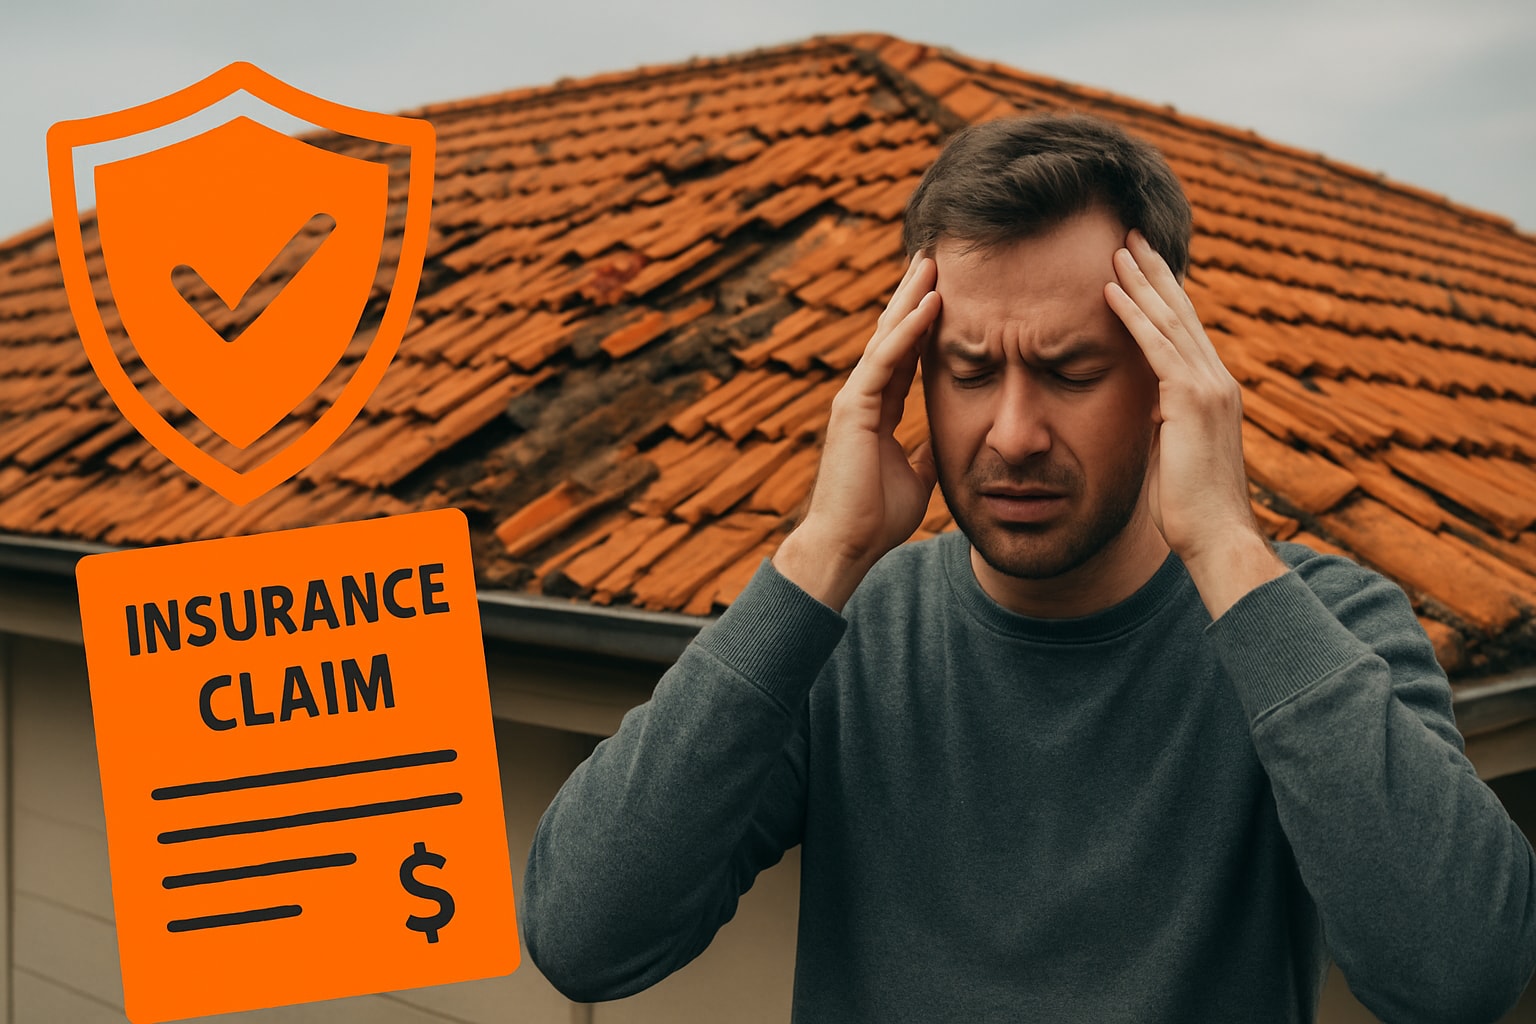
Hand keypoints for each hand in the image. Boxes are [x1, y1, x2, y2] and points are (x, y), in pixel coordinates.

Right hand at [773, 253, 941, 609]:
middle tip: (936, 256)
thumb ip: (929, 450)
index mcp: (879, 408)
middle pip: (892, 333)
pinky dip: (908, 329)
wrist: (847, 545)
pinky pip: (884, 359)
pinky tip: (930, 302)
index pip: (905, 353)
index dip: (924, 321)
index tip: (945, 289)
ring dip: (911, 297)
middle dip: (914, 294)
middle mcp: (864, 396)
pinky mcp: (853, 407)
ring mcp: (855, 398)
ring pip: (887, 335)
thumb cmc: (875, 518)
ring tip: (933, 261)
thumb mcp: (918, 476)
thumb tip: (953, 440)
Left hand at [1103, 230, 1268, 575]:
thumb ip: (1163, 423)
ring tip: (1117, 247)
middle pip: (1180, 312)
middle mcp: (1217, 380)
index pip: (1183, 330)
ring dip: (1141, 280)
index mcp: (1212, 391)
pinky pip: (1156, 346)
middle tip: (1131, 235)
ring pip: (1169, 319)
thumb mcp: (1171, 453)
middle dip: (1155, 271)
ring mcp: (1209, 387)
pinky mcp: (1192, 400)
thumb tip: (1148, 411)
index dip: (1163, 295)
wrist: (1216, 538)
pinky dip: (1133, 315)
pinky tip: (1111, 290)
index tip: (1141, 265)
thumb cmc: (1188, 509)